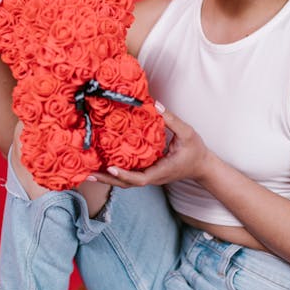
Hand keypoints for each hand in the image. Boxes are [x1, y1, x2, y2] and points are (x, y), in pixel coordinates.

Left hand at [90, 106, 213, 187]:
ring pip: (125, 182)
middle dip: (107, 180)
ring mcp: (149, 176)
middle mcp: (153, 177)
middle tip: (87, 174)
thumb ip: (172, 120)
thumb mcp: (188, 133)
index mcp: (162, 171)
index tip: (111, 168)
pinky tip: (101, 164)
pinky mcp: (147, 173)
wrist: (202, 166)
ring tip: (88, 172)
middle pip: (126, 184)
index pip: (140, 179)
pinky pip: (129, 175)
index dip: (125, 175)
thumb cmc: (196, 150)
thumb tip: (155, 105)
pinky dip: (114, 173)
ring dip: (107, 178)